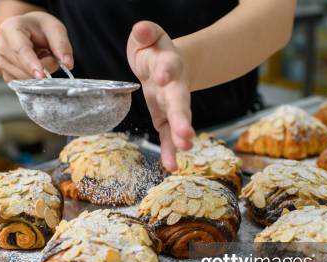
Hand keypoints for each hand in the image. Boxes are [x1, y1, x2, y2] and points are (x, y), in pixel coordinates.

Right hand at [0, 11, 72, 81]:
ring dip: (40, 74)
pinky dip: (34, 79)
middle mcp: (1, 46)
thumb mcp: (54, 28)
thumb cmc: (39, 28)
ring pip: (24, 78)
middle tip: (52, 56)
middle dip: (44, 68)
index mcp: (10, 29)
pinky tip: (36, 66)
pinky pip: (22, 84)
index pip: (20, 50)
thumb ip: (61, 44)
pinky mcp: (5, 74)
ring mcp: (1, 62)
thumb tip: (68, 64)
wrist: (26, 31)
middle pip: (23, 67)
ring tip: (42, 57)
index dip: (31, 64)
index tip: (41, 76)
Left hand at [127, 21, 194, 170]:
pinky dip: (169, 151)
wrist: (166, 65)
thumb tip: (140, 30)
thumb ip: (146, 33)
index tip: (162, 76)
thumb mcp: (148, 37)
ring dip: (181, 135)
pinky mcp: (166, 119)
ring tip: (185, 148)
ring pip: (178, 121)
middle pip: (180, 101)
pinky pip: (168, 136)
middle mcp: (175, 86)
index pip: (168, 66)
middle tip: (186, 132)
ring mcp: (172, 105)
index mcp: (169, 63)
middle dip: (182, 116)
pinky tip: (170, 166)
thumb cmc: (154, 51)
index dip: (166, 70)